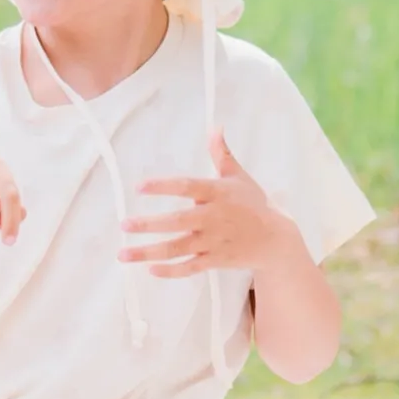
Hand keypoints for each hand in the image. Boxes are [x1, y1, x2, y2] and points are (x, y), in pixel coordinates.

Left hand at [122, 130, 292, 276]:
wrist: (275, 240)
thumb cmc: (254, 204)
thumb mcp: (239, 176)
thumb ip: (222, 154)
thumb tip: (215, 127)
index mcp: (217, 194)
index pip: (186, 187)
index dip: (163, 186)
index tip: (139, 187)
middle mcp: (213, 218)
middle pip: (177, 222)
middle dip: (149, 224)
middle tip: (124, 224)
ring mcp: (213, 241)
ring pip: (177, 248)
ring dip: (149, 252)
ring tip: (123, 254)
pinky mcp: (215, 260)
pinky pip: (190, 267)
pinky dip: (171, 271)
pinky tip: (151, 269)